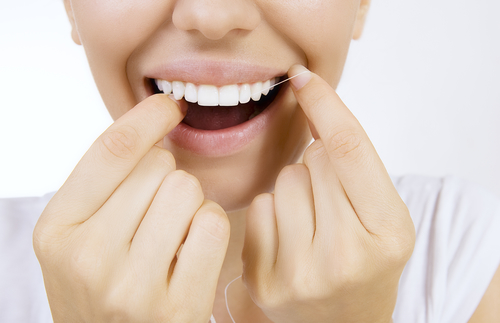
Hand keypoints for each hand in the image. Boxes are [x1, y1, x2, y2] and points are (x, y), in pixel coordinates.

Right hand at [33, 95, 229, 322]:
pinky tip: (193, 250)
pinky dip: (210, 226)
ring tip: (173, 232)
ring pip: (188, 190)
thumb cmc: (100, 281)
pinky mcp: (178, 307)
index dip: (146, 118)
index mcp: (58, 230)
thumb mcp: (79, 232)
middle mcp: (89, 258)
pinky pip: (213, 224)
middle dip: (166, 178)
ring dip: (190, 202)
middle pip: (159, 167)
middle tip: (155, 211)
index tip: (169, 105)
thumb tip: (158, 120)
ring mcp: (134, 287)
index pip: (111, 151)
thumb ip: (106, 182)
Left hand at [242, 65, 414, 322]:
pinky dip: (272, 212)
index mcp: (388, 233)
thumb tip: (313, 105)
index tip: (303, 76)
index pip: (350, 150)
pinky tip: (288, 238)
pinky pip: (259, 208)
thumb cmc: (367, 261)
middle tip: (332, 203)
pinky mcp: (265, 283)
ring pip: (282, 181)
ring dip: (295, 190)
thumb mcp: (385, 217)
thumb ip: (357, 168)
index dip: (326, 105)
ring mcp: (301, 274)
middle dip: (319, 166)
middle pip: (312, 162)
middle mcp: (345, 256)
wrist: (345, 322)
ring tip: (311, 225)